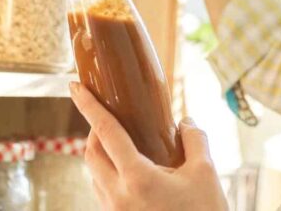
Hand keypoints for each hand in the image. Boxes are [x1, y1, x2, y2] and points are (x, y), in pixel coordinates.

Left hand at [70, 82, 227, 210]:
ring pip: (94, 174)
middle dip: (94, 129)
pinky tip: (128, 169)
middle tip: (109, 113)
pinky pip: (103, 190)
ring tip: (122, 140)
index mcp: (137, 177)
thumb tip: (185, 121)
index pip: (106, 132)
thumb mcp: (206, 172)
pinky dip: (108, 172)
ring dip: (100, 152)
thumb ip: (194, 139)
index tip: (75, 86)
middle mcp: (118, 195)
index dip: (89, 106)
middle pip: (91, 152)